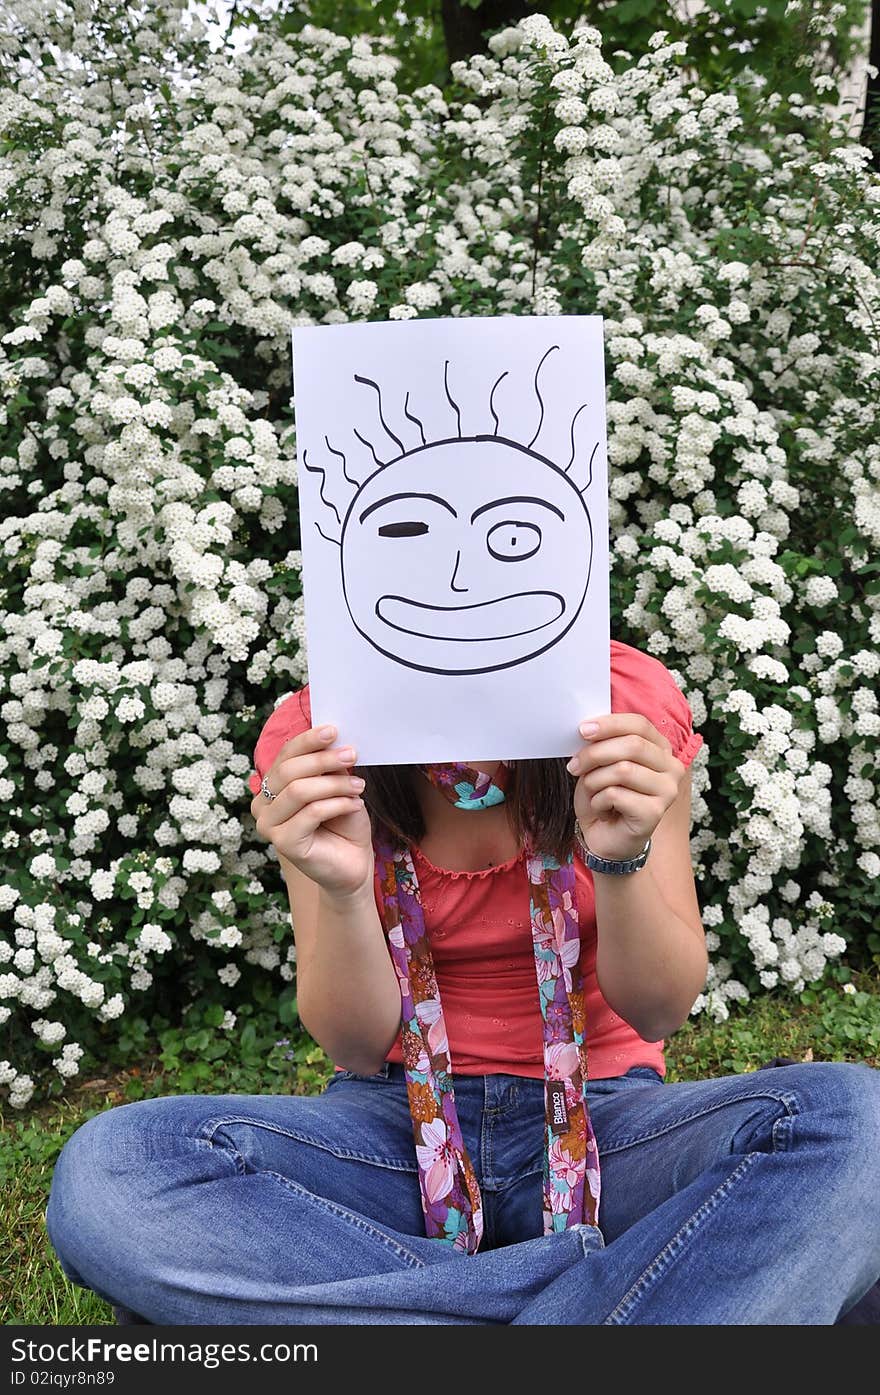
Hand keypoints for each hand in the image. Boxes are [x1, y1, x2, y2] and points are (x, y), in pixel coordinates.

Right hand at [250, 725, 373, 896]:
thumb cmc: (342, 823)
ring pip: (299, 791)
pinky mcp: (283, 843)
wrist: (352, 863)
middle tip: (352, 755)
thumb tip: (332, 740)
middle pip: (289, 771)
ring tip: (359, 785)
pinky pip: (311, 812)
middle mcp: (262, 805)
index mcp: (271, 787)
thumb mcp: (336, 787)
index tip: (333, 730)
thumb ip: (328, 767)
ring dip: (334, 784)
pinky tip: (356, 805)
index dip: (307, 741)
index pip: (284, 756)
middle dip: (324, 760)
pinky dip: (338, 804)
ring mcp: (268, 826)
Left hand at [566, 714, 684, 862]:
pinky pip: (616, 795)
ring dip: (595, 781)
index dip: (609, 724)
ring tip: (592, 793)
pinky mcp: (656, 812)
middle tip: (574, 766)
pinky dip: (598, 801)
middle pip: (632, 745)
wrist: (606, 839)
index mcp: (660, 748)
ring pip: (623, 770)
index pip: (639, 724)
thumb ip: (601, 745)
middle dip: (595, 753)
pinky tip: (603, 811)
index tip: (582, 730)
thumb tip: (588, 729)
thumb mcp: (600, 765)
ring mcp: (668, 790)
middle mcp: (671, 767)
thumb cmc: (605, 798)